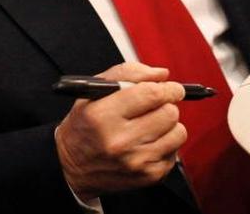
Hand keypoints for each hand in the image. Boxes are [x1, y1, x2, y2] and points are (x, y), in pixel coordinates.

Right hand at [55, 62, 186, 200]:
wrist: (72, 168)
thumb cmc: (86, 125)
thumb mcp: (94, 91)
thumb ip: (128, 73)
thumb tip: (162, 75)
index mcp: (103, 116)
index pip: (151, 94)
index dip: (167, 88)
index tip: (171, 87)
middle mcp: (119, 141)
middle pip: (169, 113)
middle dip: (166, 105)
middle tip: (157, 106)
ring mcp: (135, 161)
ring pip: (178, 132)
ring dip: (168, 125)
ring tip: (150, 126)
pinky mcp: (148, 176)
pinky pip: (175, 152)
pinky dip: (166, 144)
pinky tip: (148, 143)